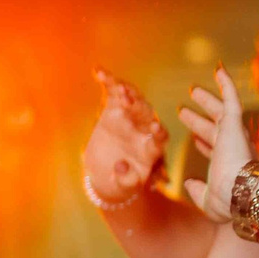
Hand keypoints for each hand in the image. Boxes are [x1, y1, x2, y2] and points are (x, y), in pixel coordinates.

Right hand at [84, 68, 168, 203]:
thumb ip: (126, 179)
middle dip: (137, 104)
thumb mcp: (124, 186)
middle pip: (145, 113)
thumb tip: (120, 166)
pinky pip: (112, 92)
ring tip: (114, 83)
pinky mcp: (114, 110)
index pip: (160, 138)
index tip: (155, 129)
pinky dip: (108, 81)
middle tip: (127, 98)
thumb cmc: (121, 183)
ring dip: (125, 90)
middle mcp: (145, 129)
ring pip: (131, 98)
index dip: (158, 133)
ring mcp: (130, 117)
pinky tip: (98, 70)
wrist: (107, 173)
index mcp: (153, 148)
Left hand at [178, 67, 251, 222]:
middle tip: (183, 110)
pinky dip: (226, 85)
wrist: (241, 193)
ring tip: (192, 90)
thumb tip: (189, 183)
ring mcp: (234, 135)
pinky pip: (231, 99)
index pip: (214, 150)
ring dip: (207, 100)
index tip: (195, 138)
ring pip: (220, 112)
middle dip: (198, 120)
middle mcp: (233, 149)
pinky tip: (219, 71)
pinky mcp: (234, 125)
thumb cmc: (228, 202)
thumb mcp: (207, 200)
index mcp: (227, 166)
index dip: (204, 143)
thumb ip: (197, 191)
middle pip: (213, 129)